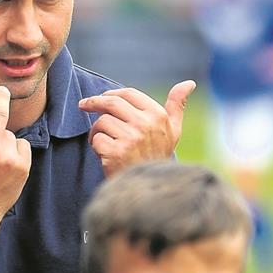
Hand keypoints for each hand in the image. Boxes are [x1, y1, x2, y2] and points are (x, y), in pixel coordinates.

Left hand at [79, 80, 195, 175]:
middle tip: (83, 105)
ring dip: (96, 130)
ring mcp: (131, 138)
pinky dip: (95, 145)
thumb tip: (189, 83)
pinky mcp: (116, 152)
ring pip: (102, 122)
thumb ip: (177, 105)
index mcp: (158, 115)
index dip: (112, 93)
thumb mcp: (173, 131)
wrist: (150, 189)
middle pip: (112, 103)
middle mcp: (145, 125)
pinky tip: (102, 153)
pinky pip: (97, 139)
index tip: (101, 97)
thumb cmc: (158, 156)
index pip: (129, 94)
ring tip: (102, 140)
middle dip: (94, 103)